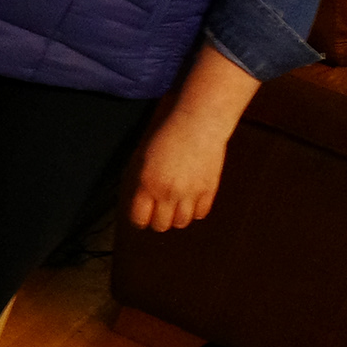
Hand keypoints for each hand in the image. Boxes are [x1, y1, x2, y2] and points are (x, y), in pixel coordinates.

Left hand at [126, 96, 233, 230]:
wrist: (198, 121)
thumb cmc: (167, 132)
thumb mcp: (142, 155)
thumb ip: (139, 179)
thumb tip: (137, 199)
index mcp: (147, 183)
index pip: (139, 219)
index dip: (139, 219)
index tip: (142, 216)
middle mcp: (168, 192)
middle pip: (161, 225)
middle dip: (158, 219)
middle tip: (159, 209)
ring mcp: (190, 193)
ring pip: (181, 223)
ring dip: (177, 216)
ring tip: (176, 204)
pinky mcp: (209, 189)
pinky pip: (200, 214)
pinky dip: (195, 209)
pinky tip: (191, 198)